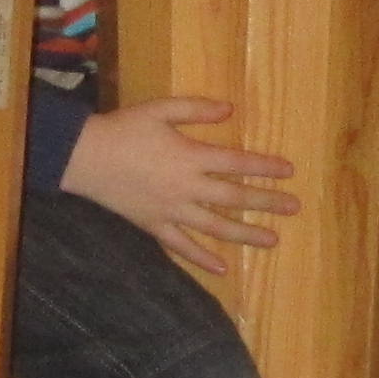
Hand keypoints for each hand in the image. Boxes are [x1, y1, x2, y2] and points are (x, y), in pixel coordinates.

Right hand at [60, 96, 297, 273]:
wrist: (84, 158)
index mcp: (191, 157)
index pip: (238, 164)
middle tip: (293, 207)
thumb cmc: (123, 129)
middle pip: (234, 198)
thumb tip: (230, 109)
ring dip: (246, 234)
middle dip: (266, 203)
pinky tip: (223, 268)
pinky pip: (182, 247)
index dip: (265, 167)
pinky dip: (203, 259)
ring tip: (272, 240)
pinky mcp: (154, 226)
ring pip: (215, 227)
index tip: (289, 172)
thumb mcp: (159, 109)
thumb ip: (196, 109)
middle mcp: (187, 188)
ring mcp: (172, 211)